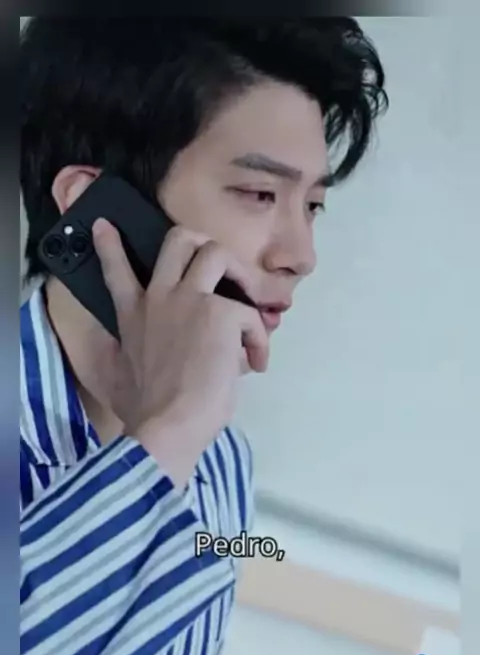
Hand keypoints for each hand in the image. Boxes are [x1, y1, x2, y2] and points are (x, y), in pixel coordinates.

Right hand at [92, 219, 268, 486]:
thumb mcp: (122, 378)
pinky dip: (258, 340)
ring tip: (251, 307)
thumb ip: (127, 357)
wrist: (168, 426)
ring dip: (240, 275)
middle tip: (217, 263)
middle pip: (178, 240)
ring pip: (218, 253)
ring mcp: (190, 300)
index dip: (110, 245)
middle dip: (201, 243)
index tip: (104, 226)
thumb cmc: (148, 412)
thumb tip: (133, 360)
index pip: (116, 270)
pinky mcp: (221, 313)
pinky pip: (250, 314)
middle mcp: (159, 298)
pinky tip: (255, 364)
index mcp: (133, 316)